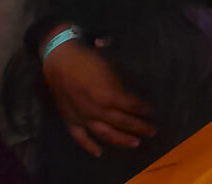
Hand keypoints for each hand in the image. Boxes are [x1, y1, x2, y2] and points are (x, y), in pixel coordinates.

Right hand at [41, 34, 154, 155]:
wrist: (60, 61)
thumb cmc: (87, 59)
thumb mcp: (109, 67)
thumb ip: (120, 85)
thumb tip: (132, 97)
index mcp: (106, 95)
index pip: (129, 106)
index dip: (142, 109)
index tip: (151, 112)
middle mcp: (95, 110)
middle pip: (121, 122)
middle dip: (138, 127)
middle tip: (152, 131)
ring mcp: (82, 117)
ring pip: (104, 133)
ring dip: (121, 140)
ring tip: (135, 143)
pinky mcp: (70, 121)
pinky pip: (80, 138)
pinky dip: (89, 146)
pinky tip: (99, 152)